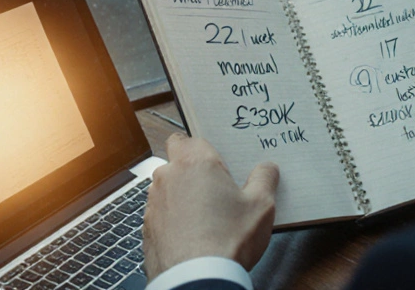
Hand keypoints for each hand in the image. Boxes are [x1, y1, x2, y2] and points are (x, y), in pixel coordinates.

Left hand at [144, 135, 278, 276]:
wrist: (197, 279)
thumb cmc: (228, 240)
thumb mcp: (261, 206)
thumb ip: (265, 179)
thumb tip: (268, 168)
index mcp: (195, 162)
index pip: (188, 138)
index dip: (203, 148)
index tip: (217, 161)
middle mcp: (168, 177)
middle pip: (175, 161)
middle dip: (190, 170)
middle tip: (215, 188)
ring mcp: (153, 203)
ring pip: (166, 188)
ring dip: (181, 195)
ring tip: (205, 216)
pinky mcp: (147, 228)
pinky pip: (161, 214)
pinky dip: (173, 219)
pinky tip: (193, 235)